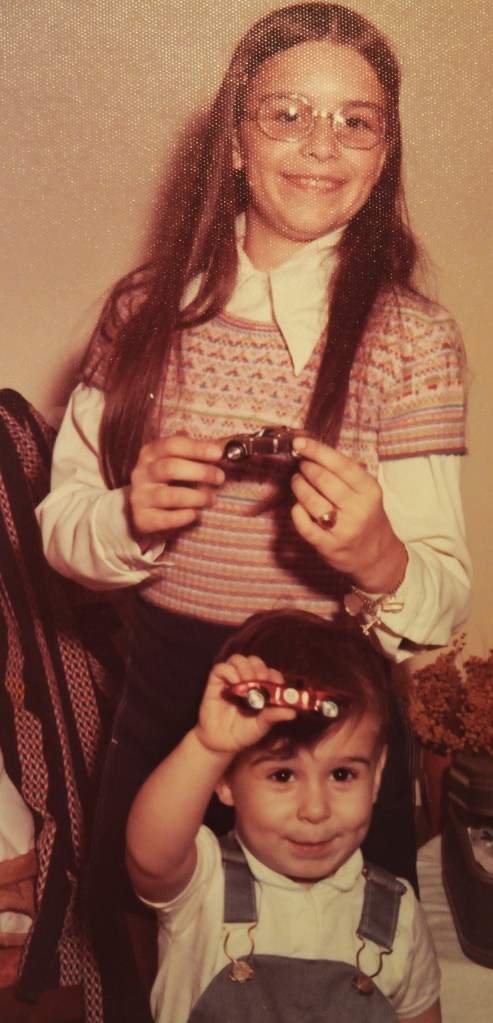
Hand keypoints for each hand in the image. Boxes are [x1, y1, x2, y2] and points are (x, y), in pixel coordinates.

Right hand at [129, 435, 224, 539]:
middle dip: (201, 472)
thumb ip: (190, 453)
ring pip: (172, 496)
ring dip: (198, 497)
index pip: (172, 445)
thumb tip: (218, 446)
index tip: (218, 453)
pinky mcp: (143, 519)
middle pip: (171, 468)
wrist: (140, 513)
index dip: (196, 448)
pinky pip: (169, 519)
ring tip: (212, 499)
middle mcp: (142, 473)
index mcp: (150, 454)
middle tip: (220, 477)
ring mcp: (141, 497)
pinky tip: (195, 514)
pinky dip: (186, 516)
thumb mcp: (170, 462)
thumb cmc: (164, 483)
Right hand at [195, 654, 295, 755]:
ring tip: (246, 682)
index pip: (269, 672)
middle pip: (254, 661)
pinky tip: (235, 683)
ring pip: (237, 659)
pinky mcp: (215, 684)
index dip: (274, 676)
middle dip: (260, 669)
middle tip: (260, 682)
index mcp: (260, 688)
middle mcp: (245, 680)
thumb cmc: (244, 733)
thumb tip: (293, 712)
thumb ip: (275, 716)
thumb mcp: (262, 725)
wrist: (222, 744)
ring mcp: (230, 680)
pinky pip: (220, 668)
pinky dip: (229, 671)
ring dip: (245, 667)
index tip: (276, 685)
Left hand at [290, 437, 407, 592]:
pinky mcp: (329, 546)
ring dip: (299, 487)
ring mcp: (344, 530)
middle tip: (301, 466)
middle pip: (323, 480)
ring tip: (297, 481)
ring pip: (311, 501)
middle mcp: (359, 509)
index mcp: (370, 491)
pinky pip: (304, 525)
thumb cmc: (366, 516)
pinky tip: (298, 506)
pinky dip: (297, 512)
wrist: (376, 555)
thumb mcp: (367, 492)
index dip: (317, 451)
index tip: (299, 442)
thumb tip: (313, 451)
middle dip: (307, 469)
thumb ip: (345, 473)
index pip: (340, 464)